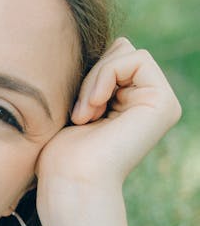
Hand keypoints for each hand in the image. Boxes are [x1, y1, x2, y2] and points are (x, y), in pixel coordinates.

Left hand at [36, 37, 181, 198]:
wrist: (70, 182)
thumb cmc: (62, 155)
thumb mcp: (74, 105)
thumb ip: (93, 77)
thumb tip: (100, 43)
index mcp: (131, 105)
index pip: (111, 57)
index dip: (87, 74)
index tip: (74, 110)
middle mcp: (150, 103)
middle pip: (120, 49)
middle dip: (92, 74)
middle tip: (79, 114)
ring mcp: (161, 103)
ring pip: (126, 51)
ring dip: (95, 79)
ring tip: (84, 115)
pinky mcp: (164, 103)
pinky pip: (136, 58)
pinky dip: (106, 76)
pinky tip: (94, 109)